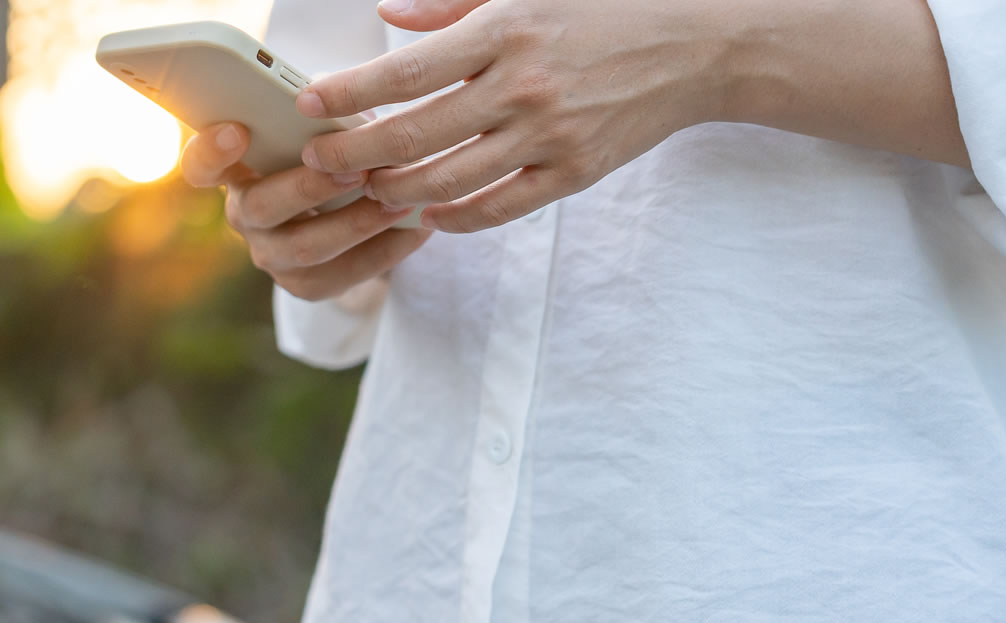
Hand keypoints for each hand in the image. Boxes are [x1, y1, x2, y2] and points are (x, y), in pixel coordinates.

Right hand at [181, 122, 432, 301]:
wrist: (347, 215)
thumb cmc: (331, 154)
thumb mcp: (321, 132)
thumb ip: (325, 122)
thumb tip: (357, 116)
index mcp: (237, 170)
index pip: (201, 166)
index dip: (211, 152)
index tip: (238, 131)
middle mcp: (245, 215)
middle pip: (260, 208)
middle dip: (309, 188)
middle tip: (354, 171)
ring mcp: (270, 255)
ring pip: (305, 248)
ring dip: (356, 223)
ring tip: (399, 201)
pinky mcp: (304, 286)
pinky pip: (342, 275)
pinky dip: (386, 251)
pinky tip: (418, 228)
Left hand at [295, 0, 741, 232]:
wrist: (698, 43)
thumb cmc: (602, 6)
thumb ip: (450, 2)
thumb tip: (385, 14)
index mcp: (504, 31)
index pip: (405, 71)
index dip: (347, 93)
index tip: (307, 105)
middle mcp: (522, 85)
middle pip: (413, 135)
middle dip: (353, 154)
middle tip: (318, 163)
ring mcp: (549, 134)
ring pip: (448, 181)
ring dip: (396, 192)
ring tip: (368, 189)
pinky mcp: (575, 171)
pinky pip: (499, 207)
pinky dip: (455, 218)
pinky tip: (427, 215)